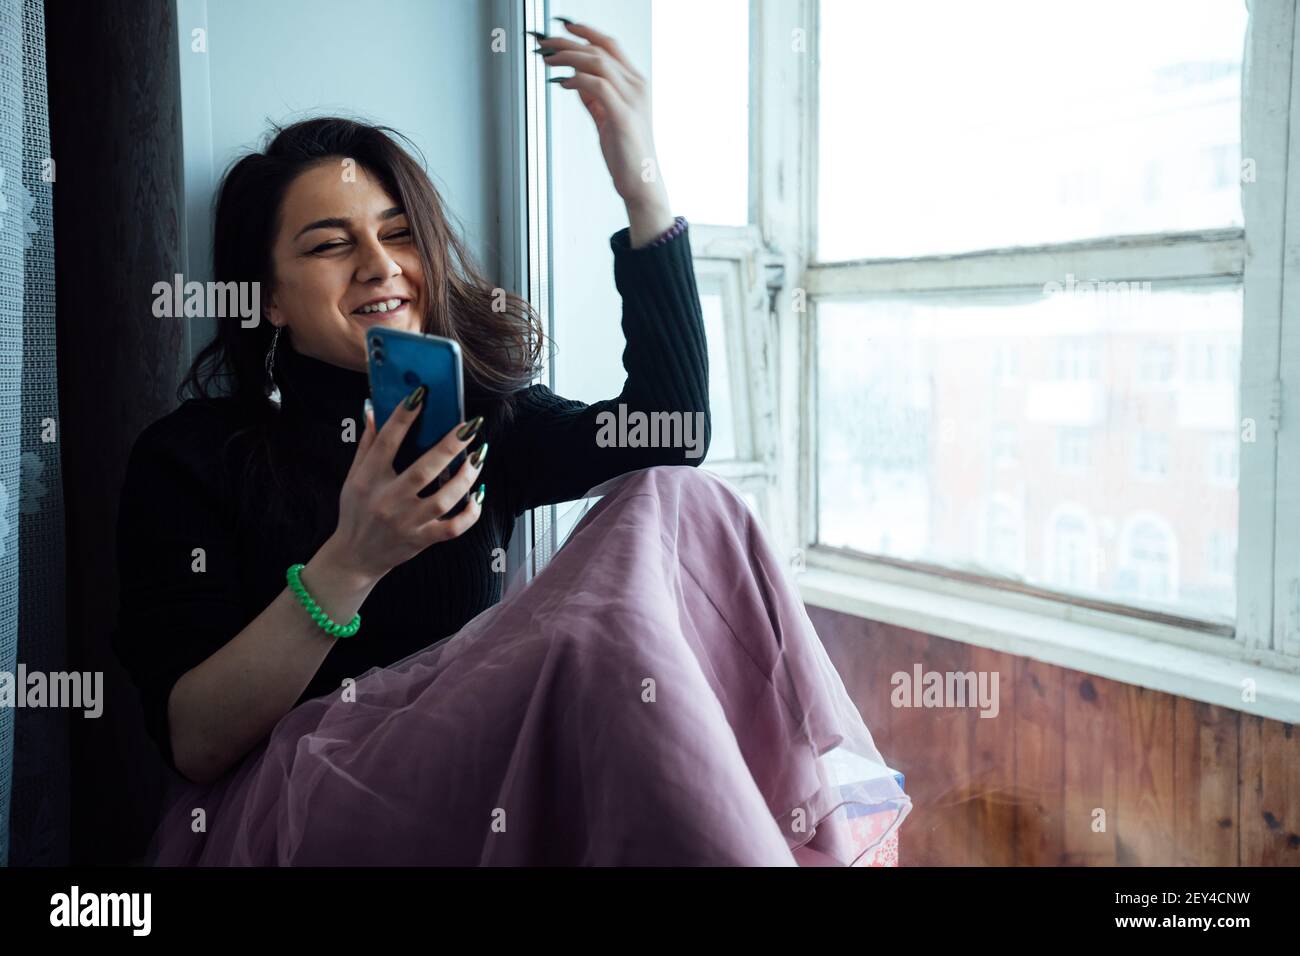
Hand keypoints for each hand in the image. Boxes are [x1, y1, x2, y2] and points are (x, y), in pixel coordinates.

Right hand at [327, 389, 486, 583]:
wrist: (355, 557)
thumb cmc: (356, 511)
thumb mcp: (353, 476)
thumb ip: (367, 443)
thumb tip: (372, 408)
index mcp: (368, 479)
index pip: (387, 441)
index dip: (404, 416)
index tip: (422, 394)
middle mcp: (387, 500)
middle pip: (424, 470)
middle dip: (450, 446)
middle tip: (470, 426)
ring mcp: (406, 522)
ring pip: (444, 499)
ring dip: (466, 477)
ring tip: (479, 455)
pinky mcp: (421, 539)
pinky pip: (453, 528)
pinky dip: (470, 513)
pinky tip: (478, 494)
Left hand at [537, 18, 669, 212]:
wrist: (642, 182)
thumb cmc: (626, 153)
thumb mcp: (607, 117)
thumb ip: (593, 97)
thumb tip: (573, 78)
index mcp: (635, 84)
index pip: (611, 46)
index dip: (587, 32)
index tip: (564, 27)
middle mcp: (637, 86)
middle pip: (600, 49)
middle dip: (568, 42)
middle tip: (544, 43)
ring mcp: (632, 100)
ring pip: (597, 62)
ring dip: (568, 57)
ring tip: (548, 59)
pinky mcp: (623, 116)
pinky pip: (597, 86)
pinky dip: (576, 80)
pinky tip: (563, 82)